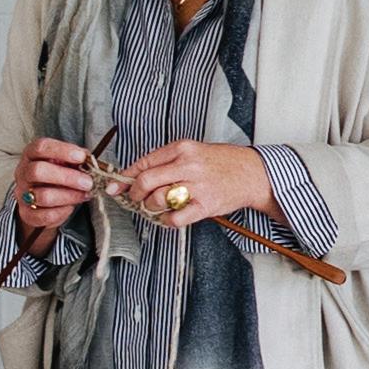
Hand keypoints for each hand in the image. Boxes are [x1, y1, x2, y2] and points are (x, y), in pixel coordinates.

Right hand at [11, 137, 93, 245]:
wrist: (42, 202)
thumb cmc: (55, 177)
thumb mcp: (65, 163)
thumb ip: (76, 159)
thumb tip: (91, 160)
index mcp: (31, 155)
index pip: (41, 147)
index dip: (62, 150)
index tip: (81, 157)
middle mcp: (23, 172)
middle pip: (38, 171)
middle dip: (66, 177)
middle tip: (87, 182)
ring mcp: (22, 194)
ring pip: (43, 195)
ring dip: (69, 196)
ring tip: (84, 194)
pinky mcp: (27, 213)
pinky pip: (45, 215)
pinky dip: (62, 212)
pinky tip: (71, 207)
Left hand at [113, 139, 273, 229]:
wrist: (252, 174)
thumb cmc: (221, 162)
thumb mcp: (193, 151)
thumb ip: (168, 160)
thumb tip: (138, 174)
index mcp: (182, 148)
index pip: (144, 162)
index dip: (126, 176)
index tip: (116, 186)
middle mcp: (188, 165)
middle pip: (147, 180)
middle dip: (134, 193)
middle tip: (134, 198)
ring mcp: (197, 186)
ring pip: (158, 199)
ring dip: (150, 207)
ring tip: (155, 207)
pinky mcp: (205, 205)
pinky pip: (176, 218)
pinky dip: (166, 220)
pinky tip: (168, 217)